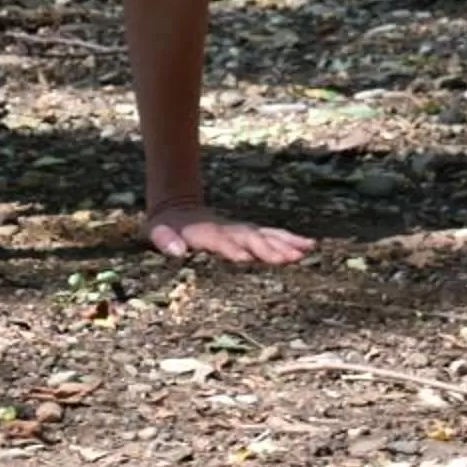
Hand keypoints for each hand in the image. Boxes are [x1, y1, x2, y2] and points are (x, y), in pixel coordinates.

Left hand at [146, 203, 313, 265]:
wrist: (177, 208)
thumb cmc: (165, 228)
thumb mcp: (157, 231)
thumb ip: (165, 239)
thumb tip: (175, 250)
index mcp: (204, 233)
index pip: (219, 240)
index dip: (230, 248)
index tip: (244, 257)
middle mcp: (227, 230)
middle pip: (248, 238)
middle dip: (266, 248)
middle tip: (286, 259)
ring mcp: (239, 230)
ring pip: (265, 235)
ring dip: (284, 243)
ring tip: (305, 252)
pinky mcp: (248, 232)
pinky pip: (271, 235)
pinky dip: (289, 240)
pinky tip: (309, 245)